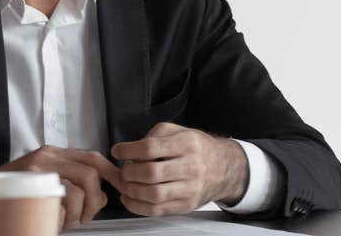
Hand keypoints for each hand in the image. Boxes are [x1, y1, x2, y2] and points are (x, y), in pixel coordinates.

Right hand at [0, 145, 123, 227]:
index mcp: (53, 154)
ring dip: (80, 212)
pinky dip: (64, 216)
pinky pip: (62, 198)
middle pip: (91, 172)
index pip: (92, 157)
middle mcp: (47, 156)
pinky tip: (56, 221)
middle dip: (95, 199)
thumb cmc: (15, 195)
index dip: (111, 172)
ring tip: (68, 222)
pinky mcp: (31, 183)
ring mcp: (38, 168)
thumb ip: (74, 185)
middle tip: (86, 217)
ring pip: (79, 188)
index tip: (121, 186)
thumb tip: (103, 197)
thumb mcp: (46, 184)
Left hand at [112, 122, 248, 215]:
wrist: (223, 168)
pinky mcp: (186, 205)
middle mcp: (191, 166)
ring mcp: (190, 188)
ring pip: (152, 194)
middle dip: (128, 172)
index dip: (128, 150)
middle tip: (124, 169)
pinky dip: (136, 206)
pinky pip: (156, 210)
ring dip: (131, 190)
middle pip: (150, 172)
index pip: (150, 148)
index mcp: (188, 143)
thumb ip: (154, 136)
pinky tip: (130, 198)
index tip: (118, 150)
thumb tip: (129, 150)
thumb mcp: (179, 131)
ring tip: (126, 184)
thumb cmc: (197, 149)